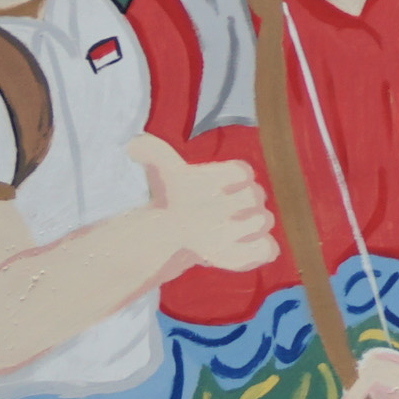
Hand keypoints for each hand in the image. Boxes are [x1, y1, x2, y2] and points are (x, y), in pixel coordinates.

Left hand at [130, 136, 277, 274]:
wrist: (179, 226)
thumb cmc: (177, 197)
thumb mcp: (164, 173)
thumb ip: (153, 153)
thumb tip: (132, 144)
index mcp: (233, 175)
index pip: (241, 171)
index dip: (223, 180)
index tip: (203, 188)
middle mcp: (249, 197)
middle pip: (254, 196)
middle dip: (229, 205)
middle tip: (201, 215)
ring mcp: (254, 223)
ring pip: (261, 221)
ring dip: (237, 228)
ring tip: (208, 234)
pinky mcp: (256, 249)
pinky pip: (266, 249)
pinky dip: (253, 252)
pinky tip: (223, 254)